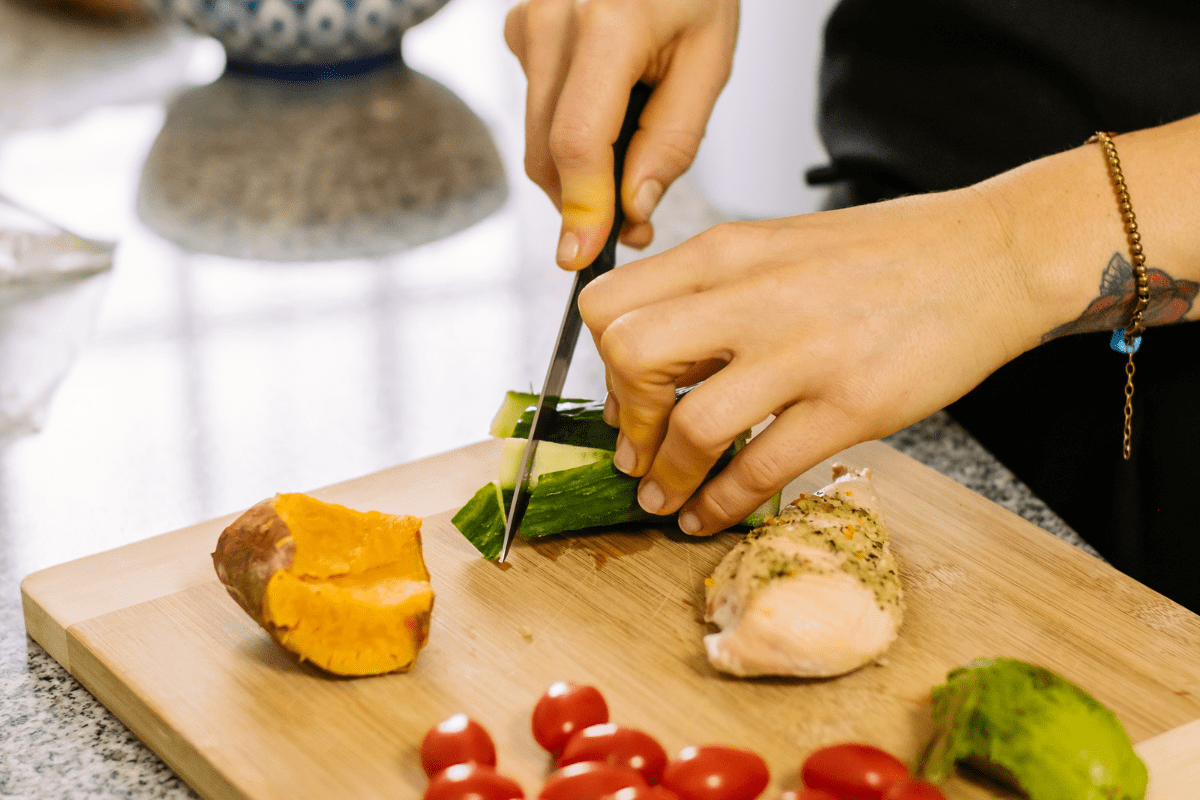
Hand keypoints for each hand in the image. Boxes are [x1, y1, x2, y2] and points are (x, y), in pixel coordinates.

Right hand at [504, 0, 737, 268]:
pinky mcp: (520, 32)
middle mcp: (552, 22)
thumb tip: (631, 207)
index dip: (581, 208)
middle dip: (585, 204)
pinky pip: (537, 111)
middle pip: (548, 152)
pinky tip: (609, 113)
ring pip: (538, 139)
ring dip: (580, 174)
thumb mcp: (709, 59)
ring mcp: (528, 25)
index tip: (582, 254)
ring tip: (631, 163)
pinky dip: (570, 135)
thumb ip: (673, 139)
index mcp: (609, 24)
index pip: (578, 142)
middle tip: (634, 224)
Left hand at [577, 186, 1048, 534]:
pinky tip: (710, 515)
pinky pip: (762, 468)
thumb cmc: (885, 254)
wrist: (994, 254)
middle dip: (623, 415)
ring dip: (664, 476)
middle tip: (636, 446)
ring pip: (690, 426)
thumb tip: (655, 360)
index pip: (611, 304)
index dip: (600, 358)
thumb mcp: (780, 247)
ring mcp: (805, 352)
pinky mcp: (854, 405)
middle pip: (631, 357)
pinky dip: (721, 504)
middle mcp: (755, 295)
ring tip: (661, 498)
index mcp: (729, 251)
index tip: (622, 391)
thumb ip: (714, 294)